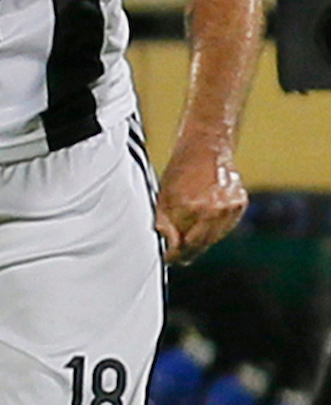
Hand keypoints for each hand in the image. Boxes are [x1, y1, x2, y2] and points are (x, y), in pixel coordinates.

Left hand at [154, 143, 245, 262]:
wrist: (207, 146)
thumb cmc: (180, 169)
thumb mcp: (164, 194)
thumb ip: (164, 221)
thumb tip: (167, 243)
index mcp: (193, 208)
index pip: (184, 244)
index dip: (174, 254)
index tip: (168, 258)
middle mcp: (215, 210)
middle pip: (201, 244)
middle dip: (188, 252)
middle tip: (178, 258)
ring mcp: (231, 208)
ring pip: (215, 237)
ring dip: (201, 243)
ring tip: (189, 245)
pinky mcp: (240, 204)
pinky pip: (225, 226)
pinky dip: (215, 230)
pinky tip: (203, 229)